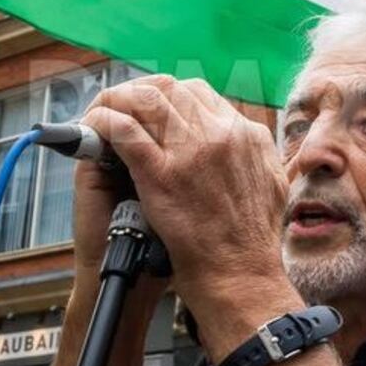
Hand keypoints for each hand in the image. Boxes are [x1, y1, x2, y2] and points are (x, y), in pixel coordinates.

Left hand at [82, 76, 303, 358]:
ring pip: (144, 101)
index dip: (170, 96)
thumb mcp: (271, 184)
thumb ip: (256, 155)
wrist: (239, 276)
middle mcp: (219, 133)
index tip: (155, 110)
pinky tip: (94, 128)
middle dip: (139, 93)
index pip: (199, 93)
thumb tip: (244, 138)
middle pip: (169, 89)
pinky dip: (104, 123)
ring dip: (117, 101)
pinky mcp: (159, 174)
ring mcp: (188, 151)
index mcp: (246, 134)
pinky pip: (124, 130)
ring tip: (102, 113)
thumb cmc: (252, 242)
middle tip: (121, 108)